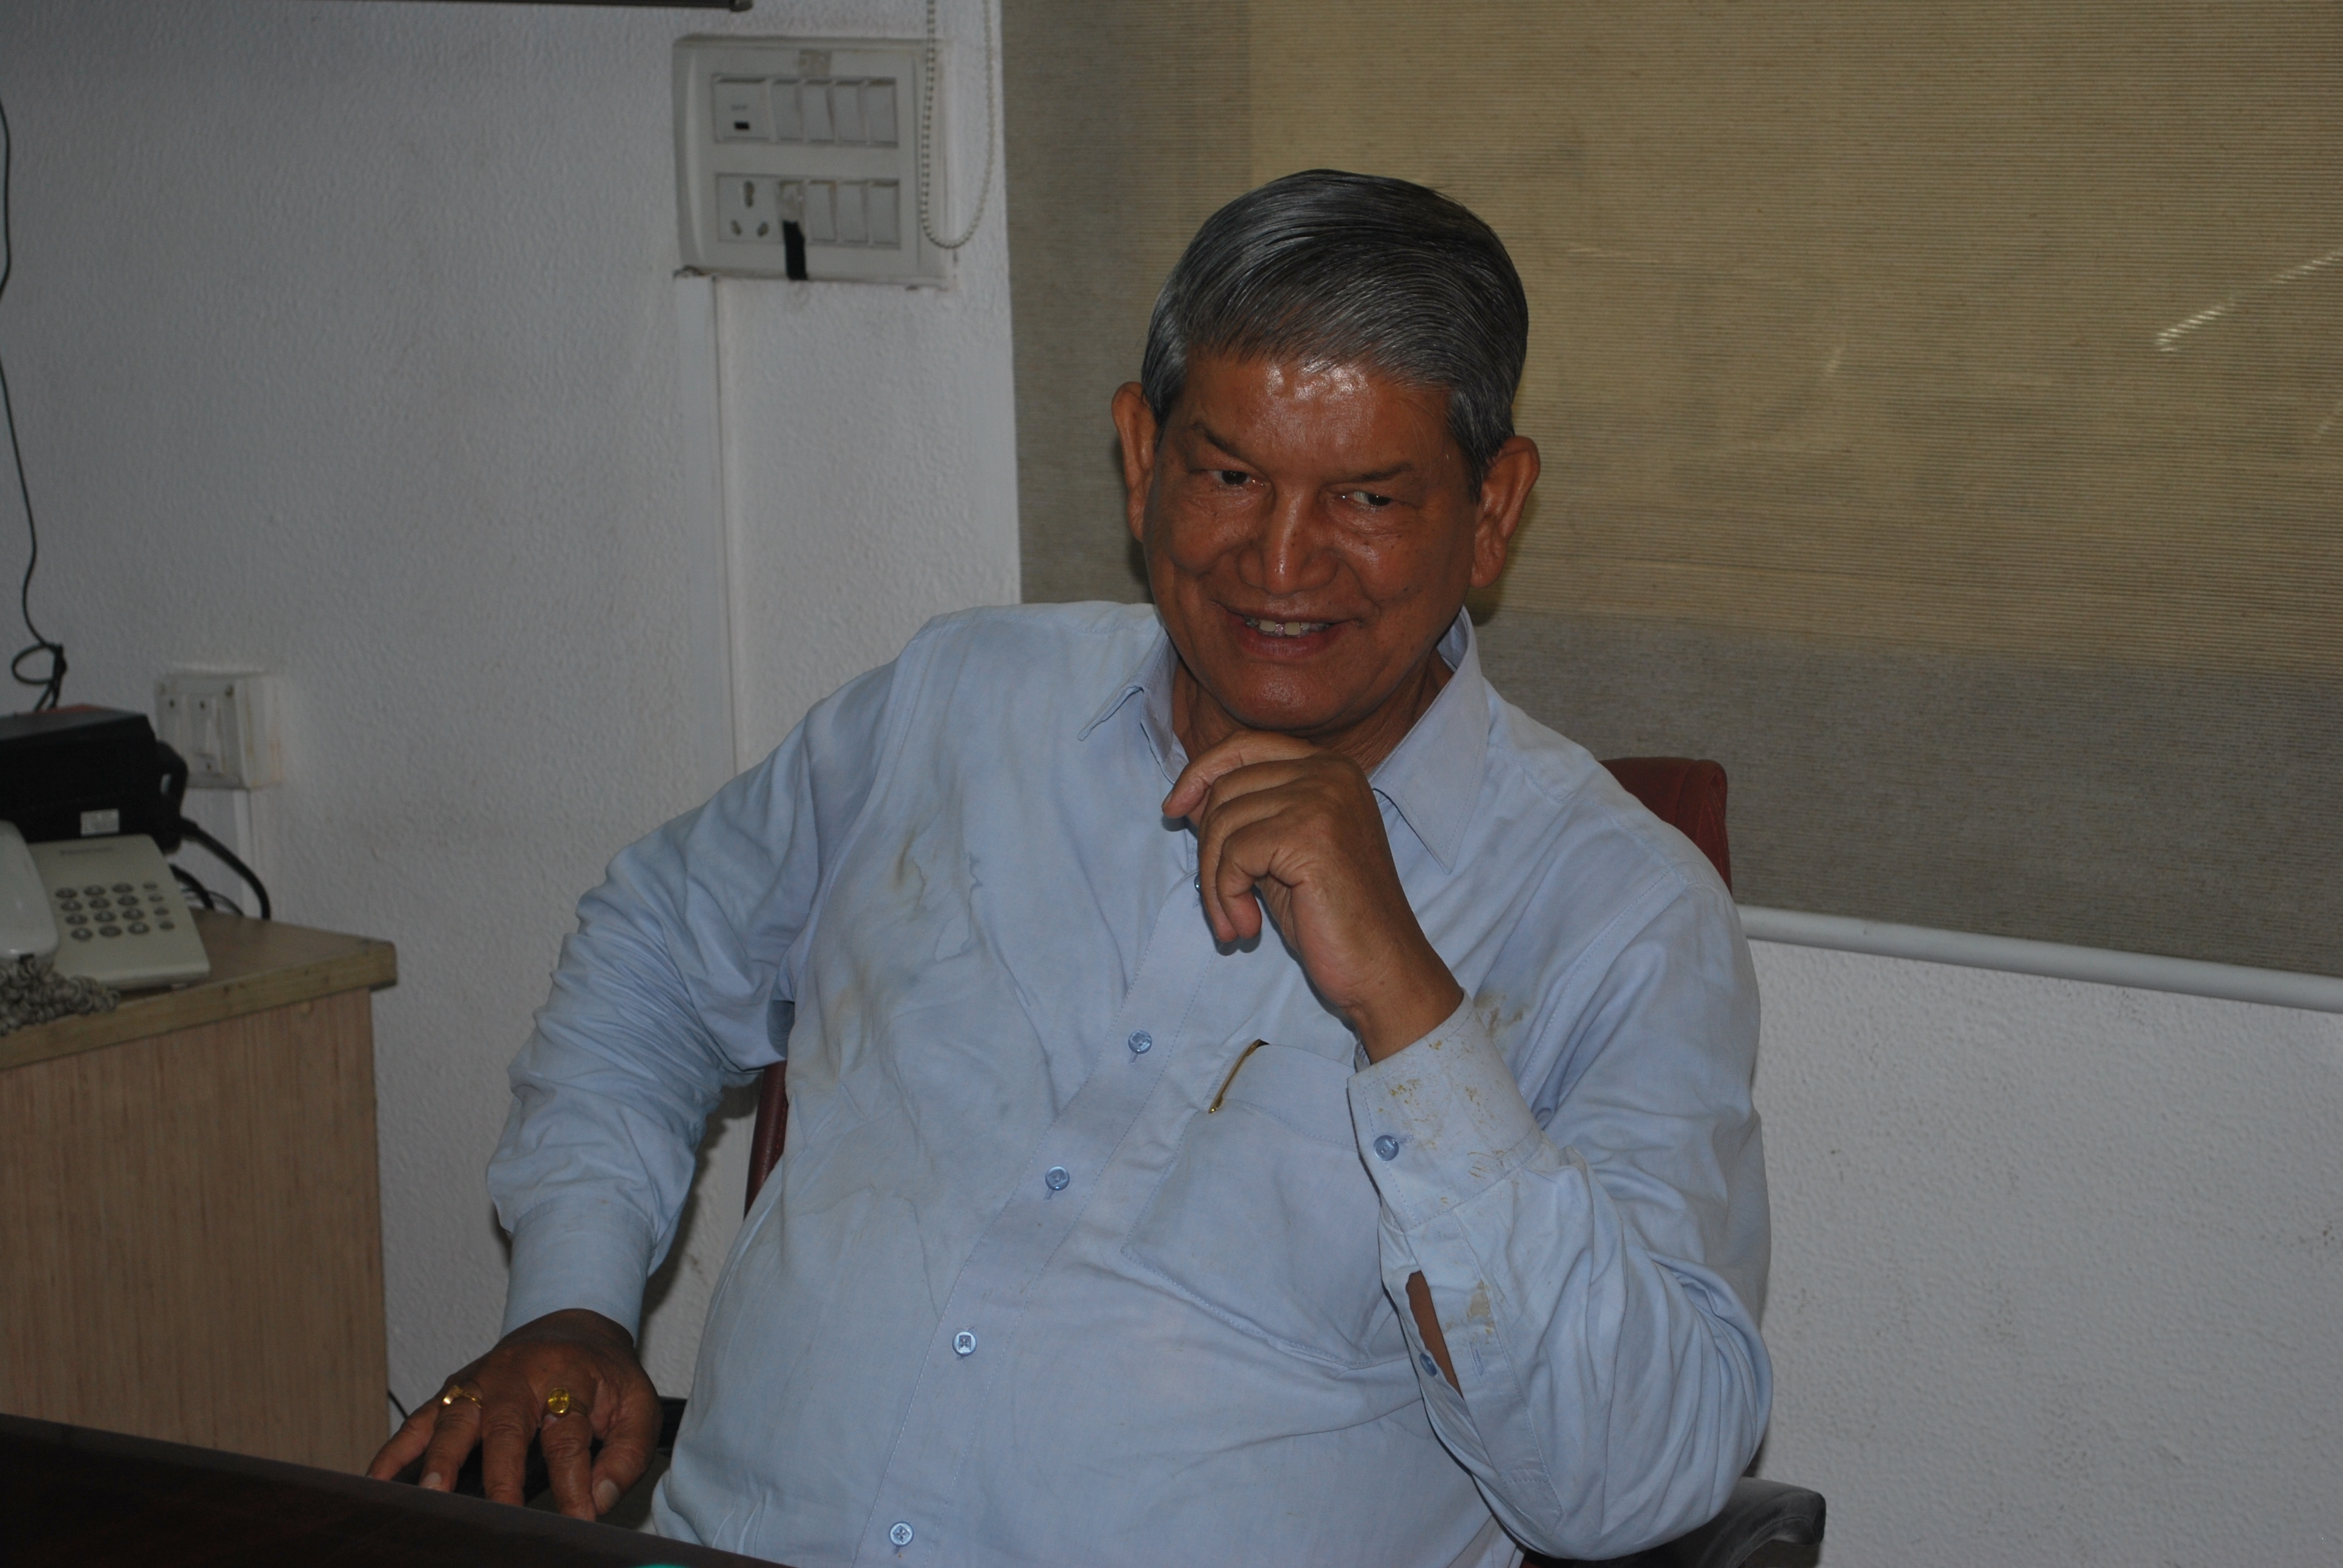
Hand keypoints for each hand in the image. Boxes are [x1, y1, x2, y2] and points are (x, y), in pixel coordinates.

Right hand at [366, 1308, 661, 1519]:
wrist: (574, 1325)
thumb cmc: (604, 1376)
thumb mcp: (637, 1404)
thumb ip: (626, 1454)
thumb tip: (598, 1501)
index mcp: (570, 1377)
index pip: (570, 1436)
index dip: (574, 1482)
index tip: (577, 1520)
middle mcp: (519, 1376)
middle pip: (506, 1427)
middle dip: (500, 1476)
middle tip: (499, 1516)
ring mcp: (479, 1381)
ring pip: (454, 1420)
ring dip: (440, 1460)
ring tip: (432, 1497)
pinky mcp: (451, 1390)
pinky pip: (418, 1421)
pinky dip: (395, 1451)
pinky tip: (378, 1483)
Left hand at [1164, 731, 1461, 1060]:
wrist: (1381, 966)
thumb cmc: (1331, 918)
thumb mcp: (1279, 855)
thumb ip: (1246, 818)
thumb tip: (1187, 797)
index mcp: (1330, 768)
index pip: (1246, 746)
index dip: (1201, 772)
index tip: (1173, 810)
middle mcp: (1330, 772)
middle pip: (1228, 787)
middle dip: (1209, 849)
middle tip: (1221, 903)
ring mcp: (1323, 798)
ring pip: (1224, 822)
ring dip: (1216, 883)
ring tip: (1236, 923)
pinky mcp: (1310, 833)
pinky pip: (1234, 854)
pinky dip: (1226, 897)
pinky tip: (1247, 928)